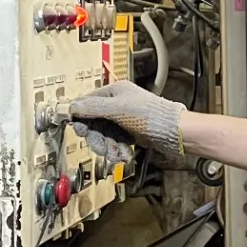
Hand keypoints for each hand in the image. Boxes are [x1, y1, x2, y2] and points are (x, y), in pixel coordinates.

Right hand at [69, 82, 186, 156]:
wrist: (174, 134)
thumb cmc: (151, 117)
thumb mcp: (118, 110)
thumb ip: (93, 107)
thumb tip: (72, 106)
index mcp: (114, 92)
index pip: (88, 103)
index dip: (83, 118)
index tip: (81, 131)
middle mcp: (118, 104)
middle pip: (94, 123)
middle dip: (98, 138)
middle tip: (102, 147)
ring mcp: (124, 119)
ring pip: (104, 135)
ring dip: (109, 147)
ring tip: (117, 153)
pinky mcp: (130, 133)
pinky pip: (115, 142)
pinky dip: (118, 150)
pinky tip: (124, 154)